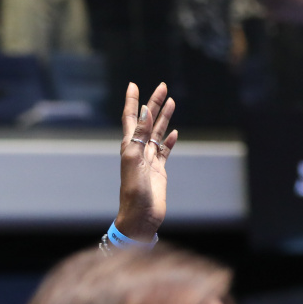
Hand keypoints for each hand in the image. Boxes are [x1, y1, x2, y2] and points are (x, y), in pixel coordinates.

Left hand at [115, 81, 176, 240]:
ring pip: (157, 134)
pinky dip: (169, 140)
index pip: (131, 119)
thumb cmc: (134, 194)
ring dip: (163, 118)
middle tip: (162, 86)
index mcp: (129, 147)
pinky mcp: (159, 171)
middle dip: (154, 103)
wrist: (140, 218)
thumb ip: (140, 137)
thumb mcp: (135, 162)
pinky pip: (164, 151)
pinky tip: (173, 132)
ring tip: (171, 102)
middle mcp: (138, 151)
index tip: (133, 85)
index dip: (132, 102)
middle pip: (147, 122)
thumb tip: (145, 112)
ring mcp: (149, 161)